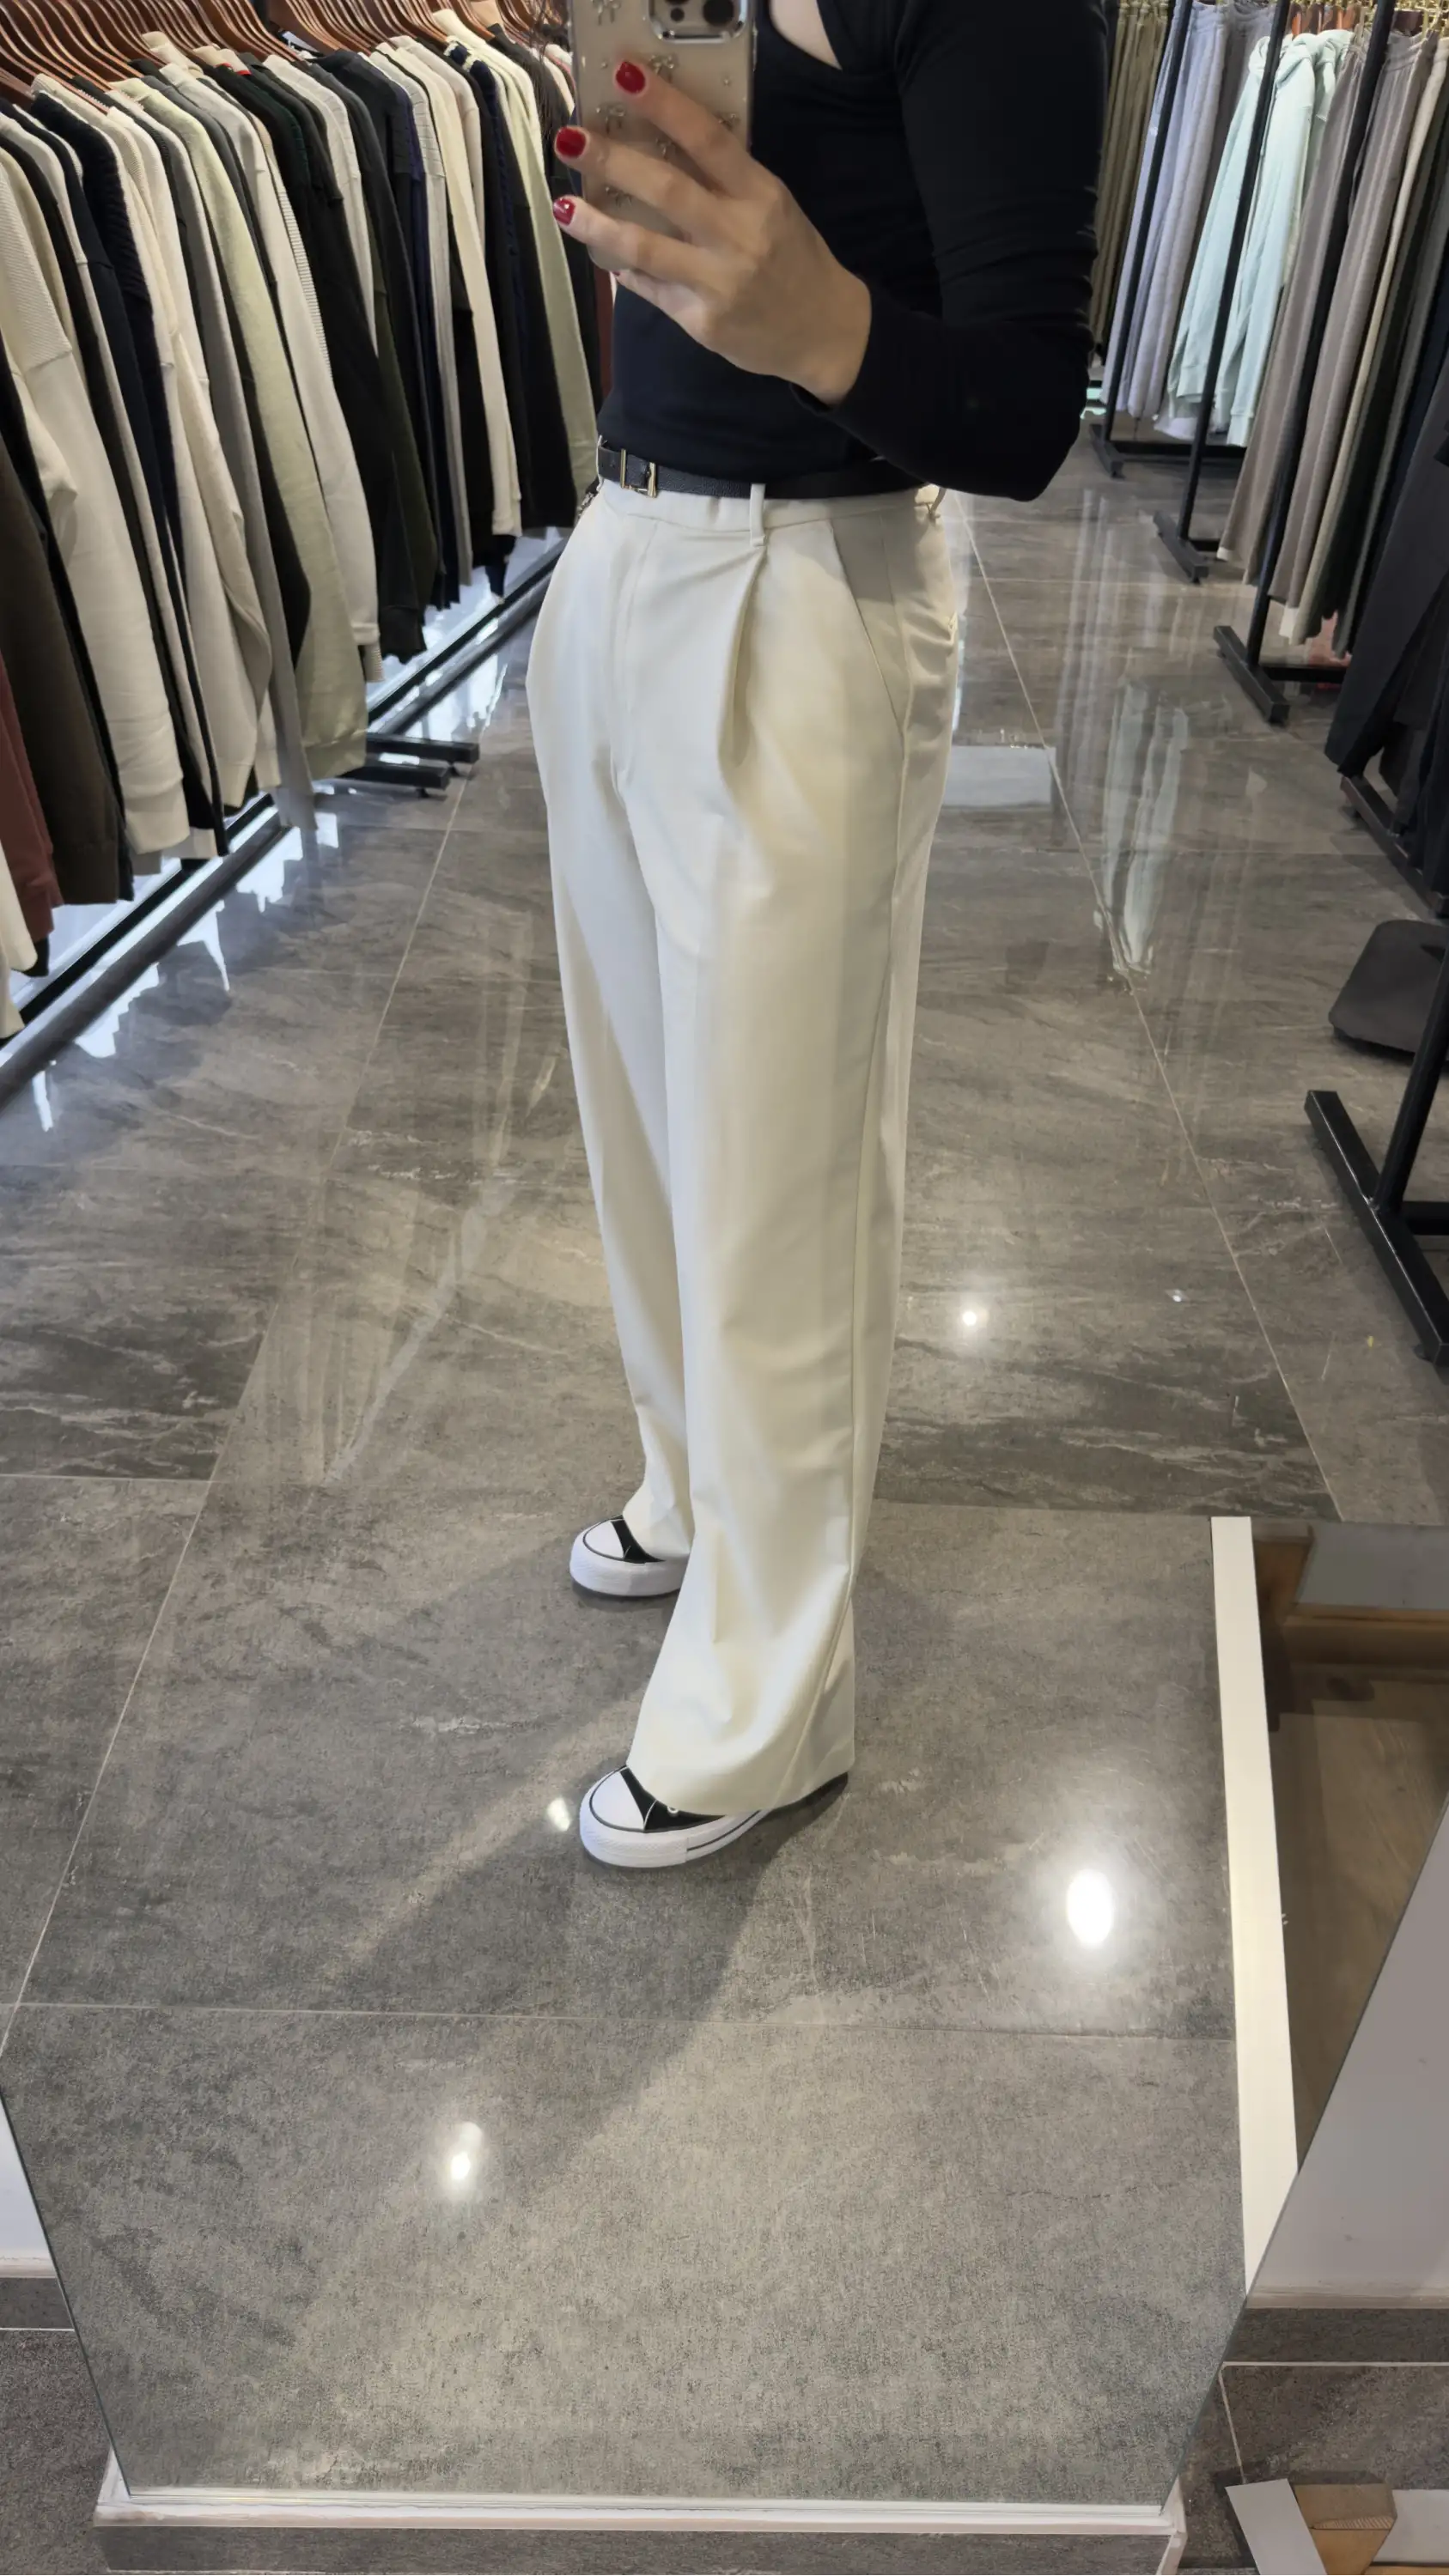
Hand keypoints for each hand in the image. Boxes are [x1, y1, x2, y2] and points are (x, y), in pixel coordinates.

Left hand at [552, 61, 871, 406]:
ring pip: (646, 248)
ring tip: (564, 207)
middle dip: (613, 161)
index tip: (625, 76)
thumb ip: (724, 182)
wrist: (824, 333)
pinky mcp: (702, 322)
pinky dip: (623, 269)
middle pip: (667, 190)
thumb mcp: (771, 207)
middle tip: (570, 138)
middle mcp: (739, 236)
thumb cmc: (793, 258)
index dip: (665, 105)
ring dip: (598, 225)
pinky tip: (601, 254)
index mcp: (761, 195)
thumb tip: (658, 148)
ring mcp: (718, 282)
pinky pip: (650, 289)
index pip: (708, 140)